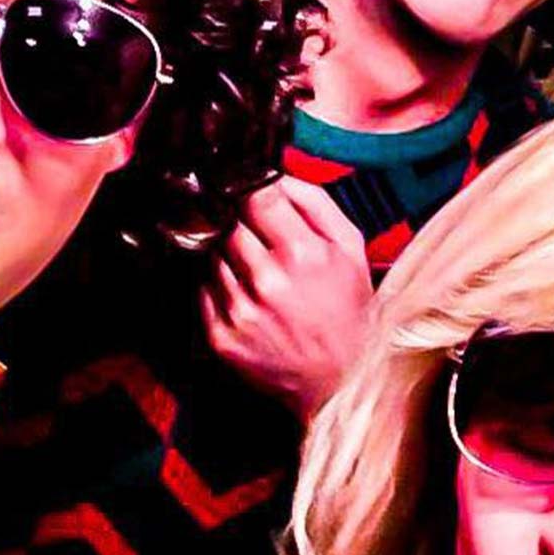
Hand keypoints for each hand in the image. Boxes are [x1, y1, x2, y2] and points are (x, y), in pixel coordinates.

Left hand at [201, 175, 372, 414]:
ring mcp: (240, 310)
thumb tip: (278, 174)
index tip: (254, 195)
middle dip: (243, 224)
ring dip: (230, 255)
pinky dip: (220, 286)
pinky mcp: (221, 336)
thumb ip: (315, 202)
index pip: (254, 196)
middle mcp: (267, 280)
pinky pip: (203, 289)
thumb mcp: (351, 248)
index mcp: (302, 253)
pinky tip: (248, 297)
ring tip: (259, 273)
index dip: (252, 191)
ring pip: (212, 254)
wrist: (341, 380)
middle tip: (262, 239)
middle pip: (229, 223)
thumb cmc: (349, 311)